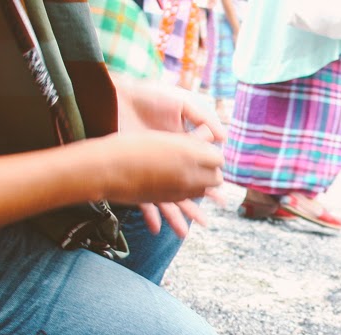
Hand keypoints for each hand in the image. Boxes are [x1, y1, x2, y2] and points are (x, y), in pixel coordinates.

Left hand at [113, 77, 226, 233]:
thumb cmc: (150, 97)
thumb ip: (204, 117)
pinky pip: (142, 198)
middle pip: (184, 189)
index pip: (199, 170)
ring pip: (165, 199)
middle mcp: (168, 161)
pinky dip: (149, 214)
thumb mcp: (182, 102)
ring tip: (184, 232)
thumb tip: (223, 137)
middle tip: (205, 221)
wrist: (117, 98)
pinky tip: (155, 228)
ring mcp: (151, 169)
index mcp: (181, 146)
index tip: (218, 192)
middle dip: (195, 206)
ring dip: (176, 216)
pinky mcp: (133, 172)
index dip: (209, 182)